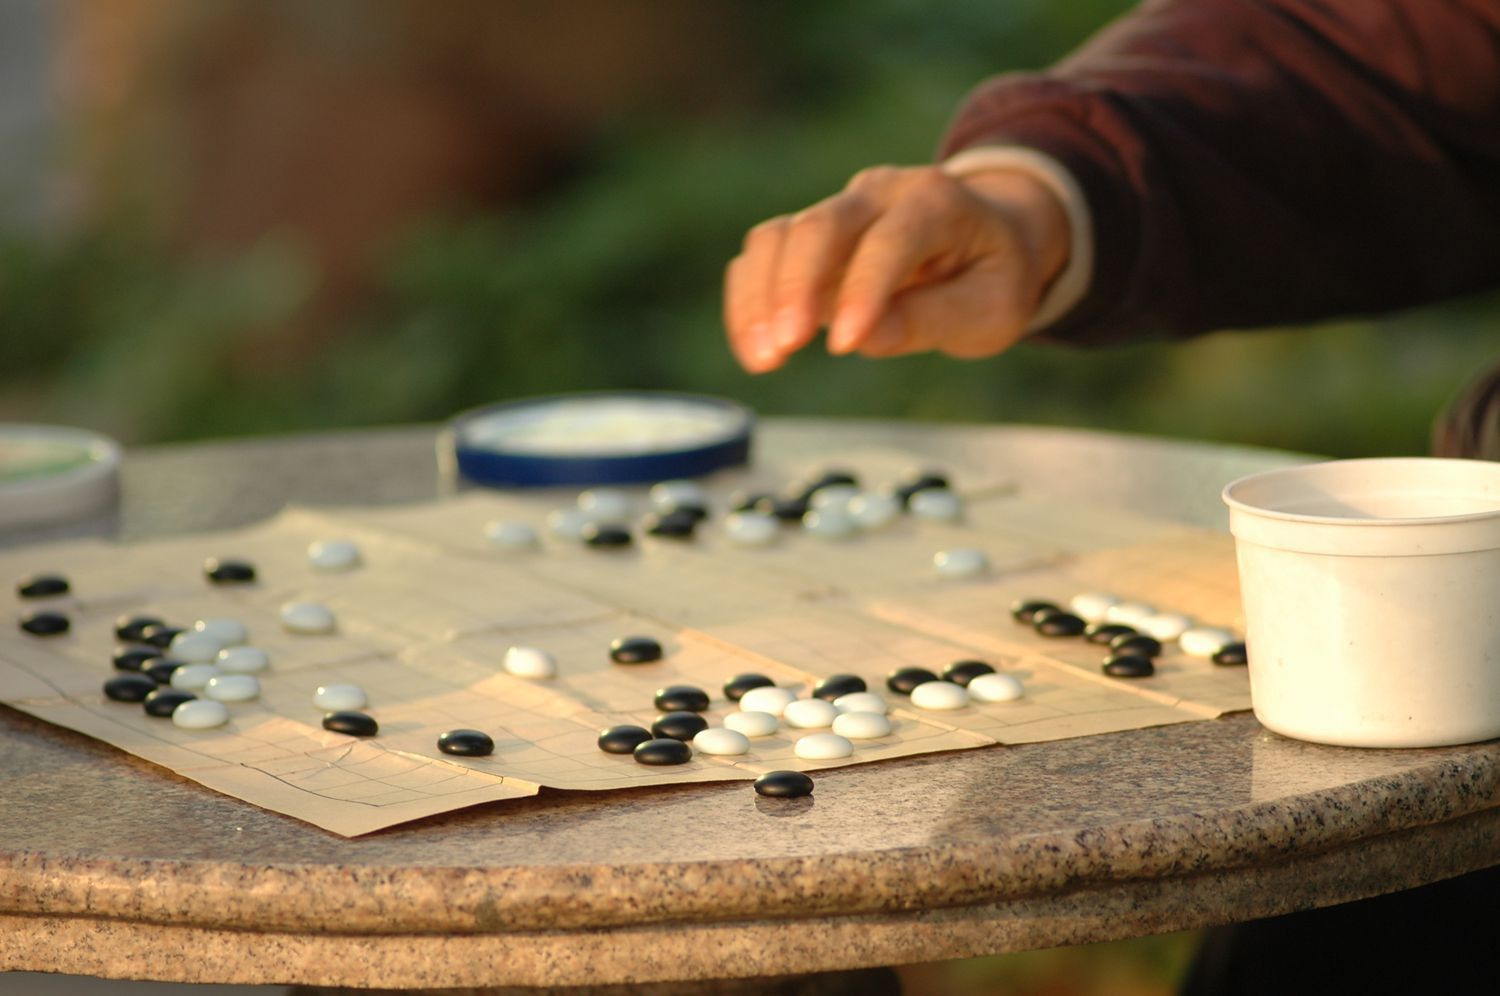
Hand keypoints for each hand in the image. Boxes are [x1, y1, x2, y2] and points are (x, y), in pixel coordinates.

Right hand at [724, 164, 1069, 372]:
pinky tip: (755, 349)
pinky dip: (749, 301)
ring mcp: (839, 208)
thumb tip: (866, 339)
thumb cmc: (994, 276)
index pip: (891, 239)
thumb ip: (933, 319)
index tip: (845, 345)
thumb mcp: (991, 310)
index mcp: (937, 202)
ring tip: (763, 360)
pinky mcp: (809, 234)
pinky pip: (762, 255)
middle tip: (784, 351)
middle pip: (820, 225)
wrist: (991, 236)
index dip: (864, 290)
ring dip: (761, 298)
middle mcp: (880, 192)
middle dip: (795, 288)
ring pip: (778, 236)